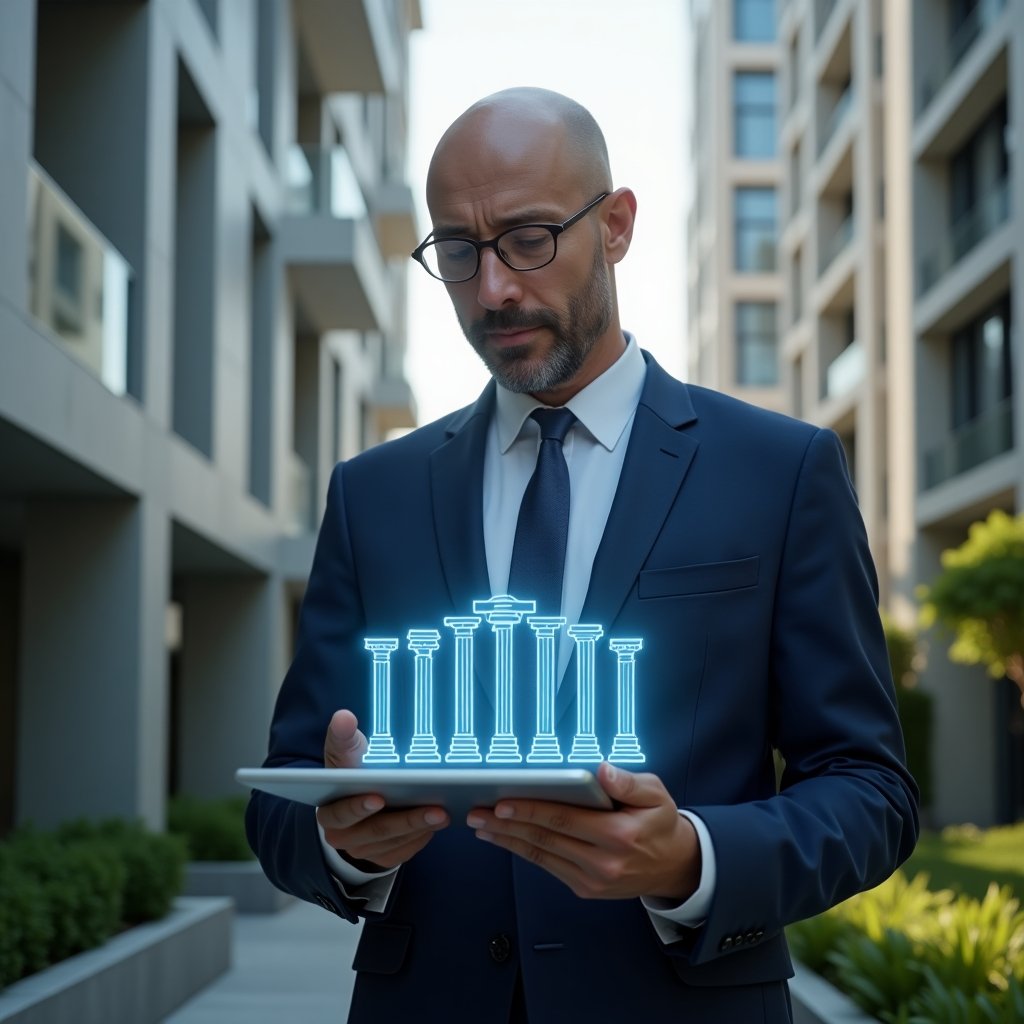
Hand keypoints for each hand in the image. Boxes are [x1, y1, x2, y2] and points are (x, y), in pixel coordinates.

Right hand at [315, 709, 448, 869]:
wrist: (358, 798)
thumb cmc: (353, 771)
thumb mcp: (346, 754)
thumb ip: (343, 737)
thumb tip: (343, 717)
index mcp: (329, 812)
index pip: (340, 814)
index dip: (358, 807)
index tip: (379, 796)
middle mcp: (342, 837)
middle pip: (375, 831)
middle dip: (406, 820)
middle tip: (434, 808)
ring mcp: (363, 851)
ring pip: (393, 842)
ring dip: (420, 828)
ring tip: (444, 813)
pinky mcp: (382, 858)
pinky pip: (403, 852)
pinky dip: (421, 838)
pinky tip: (437, 824)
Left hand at [466, 762, 700, 900]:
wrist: (675, 865)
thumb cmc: (660, 822)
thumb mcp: (655, 794)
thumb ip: (628, 782)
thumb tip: (602, 770)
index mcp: (618, 835)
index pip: (563, 819)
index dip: (530, 811)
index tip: (502, 802)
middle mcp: (603, 862)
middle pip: (544, 840)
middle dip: (506, 826)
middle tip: (477, 814)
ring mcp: (592, 880)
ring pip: (541, 856)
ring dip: (507, 841)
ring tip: (481, 826)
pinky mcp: (586, 888)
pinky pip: (549, 867)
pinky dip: (524, 852)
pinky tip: (506, 839)